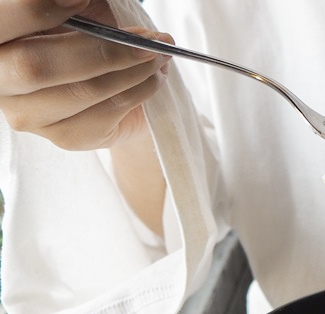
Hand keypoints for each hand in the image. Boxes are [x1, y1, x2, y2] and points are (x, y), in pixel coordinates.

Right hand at [0, 0, 169, 149]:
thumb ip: (75, 4)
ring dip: (131, 70)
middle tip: (145, 39)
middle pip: (34, 65)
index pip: (0, 22)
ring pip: (80, 91)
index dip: (33, 10)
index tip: (79, 1)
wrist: (111, 81)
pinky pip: (105, 113)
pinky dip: (139, 90)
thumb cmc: (87, 31)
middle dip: (99, 48)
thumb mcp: (79, 8)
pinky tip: (154, 76)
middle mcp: (0, 79)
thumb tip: (82, 1)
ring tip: (157, 54)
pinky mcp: (63, 137)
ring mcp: (28, 114)